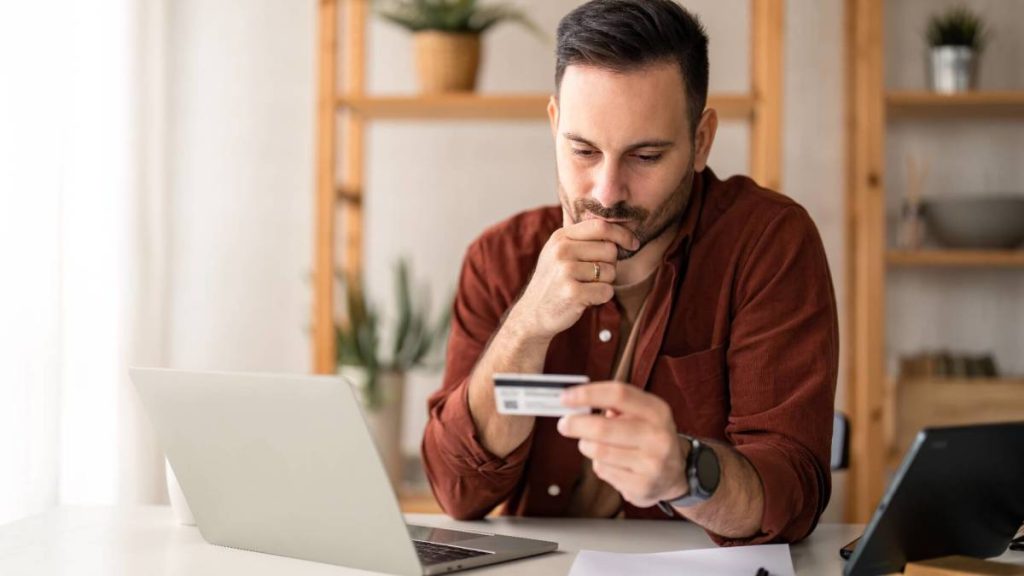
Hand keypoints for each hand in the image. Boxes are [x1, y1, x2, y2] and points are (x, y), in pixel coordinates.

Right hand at [507, 219, 638, 340]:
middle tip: (592, 276)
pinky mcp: (573, 293)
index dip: (622, 234)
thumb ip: (582, 238)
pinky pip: (606, 291)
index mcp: (560, 237)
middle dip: (609, 265)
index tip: (633, 244)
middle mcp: (561, 251)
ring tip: (584, 287)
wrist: (532, 313)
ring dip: (604, 283)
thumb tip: (618, 227)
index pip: (600, 226)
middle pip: (610, 250)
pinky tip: (584, 299)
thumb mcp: (558, 252)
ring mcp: (566, 272)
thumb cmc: (553, 282)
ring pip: (611, 272)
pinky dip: (601, 298)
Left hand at [557, 382, 688, 507]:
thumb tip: (575, 400)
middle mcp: (658, 436)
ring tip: (592, 444)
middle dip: (576, 425)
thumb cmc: (649, 437)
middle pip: (603, 428)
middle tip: (564, 424)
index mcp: (657, 411)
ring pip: (599, 452)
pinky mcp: (642, 486)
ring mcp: (652, 463)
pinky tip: (611, 463)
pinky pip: (604, 471)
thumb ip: (614, 404)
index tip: (565, 397)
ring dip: (587, 446)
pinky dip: (598, 465)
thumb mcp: (642, 414)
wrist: (675, 475)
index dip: (588, 394)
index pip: (618, 394)